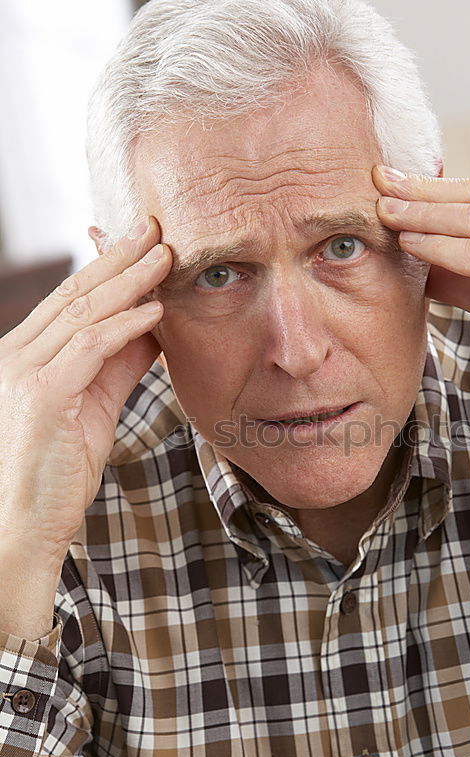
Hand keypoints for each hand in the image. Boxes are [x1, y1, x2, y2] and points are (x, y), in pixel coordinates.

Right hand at [0, 218, 171, 563]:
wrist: (21, 528)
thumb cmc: (55, 473)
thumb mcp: (93, 409)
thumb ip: (118, 367)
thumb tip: (151, 329)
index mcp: (24, 355)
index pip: (69, 301)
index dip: (106, 267)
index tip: (142, 243)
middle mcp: (16, 355)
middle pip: (74, 294)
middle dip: (118, 257)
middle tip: (156, 228)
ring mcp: (23, 373)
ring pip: (82, 313)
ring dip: (128, 281)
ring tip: (165, 255)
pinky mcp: (41, 397)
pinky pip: (89, 348)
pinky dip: (124, 326)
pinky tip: (155, 310)